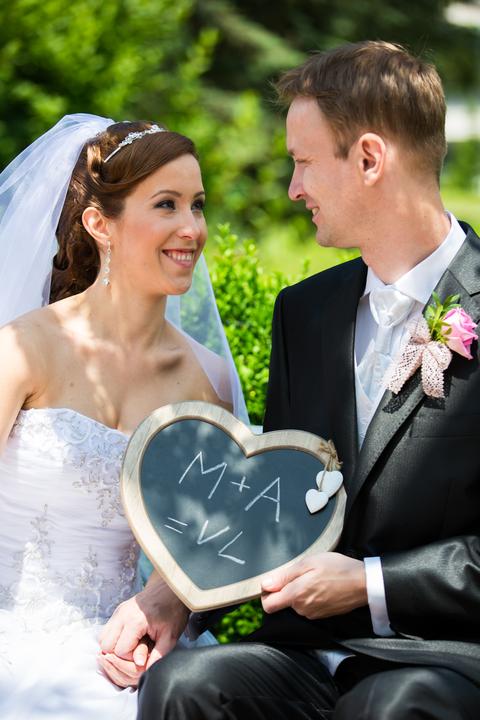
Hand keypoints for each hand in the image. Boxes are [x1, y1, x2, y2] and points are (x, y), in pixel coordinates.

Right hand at [99, 572, 188, 686]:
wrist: (170, 589)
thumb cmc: (172, 612)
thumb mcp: (170, 636)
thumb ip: (158, 655)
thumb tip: (143, 671)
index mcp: (134, 621)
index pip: (120, 651)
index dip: (132, 658)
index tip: (146, 652)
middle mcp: (121, 615)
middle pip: (105, 646)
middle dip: (119, 654)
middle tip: (137, 650)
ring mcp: (118, 612)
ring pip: (102, 639)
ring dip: (114, 647)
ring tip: (133, 645)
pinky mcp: (117, 611)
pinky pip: (106, 631)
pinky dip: (114, 639)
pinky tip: (129, 638)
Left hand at [261, 552, 367, 619]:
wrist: (364, 584)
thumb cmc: (338, 569)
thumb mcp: (309, 563)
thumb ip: (285, 576)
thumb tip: (266, 584)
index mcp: (296, 595)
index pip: (268, 605)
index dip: (267, 593)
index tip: (274, 582)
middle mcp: (302, 609)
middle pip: (282, 603)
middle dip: (286, 589)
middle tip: (300, 573)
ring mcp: (313, 614)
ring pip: (296, 604)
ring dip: (300, 591)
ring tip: (314, 577)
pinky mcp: (322, 615)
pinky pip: (308, 606)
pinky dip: (311, 596)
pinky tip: (322, 585)